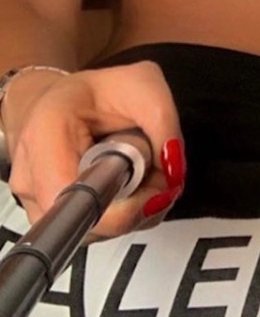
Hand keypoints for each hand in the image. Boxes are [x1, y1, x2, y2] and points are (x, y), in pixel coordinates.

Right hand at [3, 61, 184, 238]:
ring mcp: (34, 201)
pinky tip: (122, 187)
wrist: (55, 102)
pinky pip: (91, 232)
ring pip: (94, 232)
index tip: (153, 188)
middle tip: (151, 171)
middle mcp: (31, 175)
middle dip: (137, 205)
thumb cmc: (95, 94)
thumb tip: (172, 168)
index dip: (125, 208)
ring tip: (134, 173)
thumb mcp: (142, 84)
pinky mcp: (47, 217)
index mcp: (47, 132)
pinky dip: (118, 215)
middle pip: (91, 223)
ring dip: (130, 211)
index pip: (79, 200)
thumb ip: (162, 120)